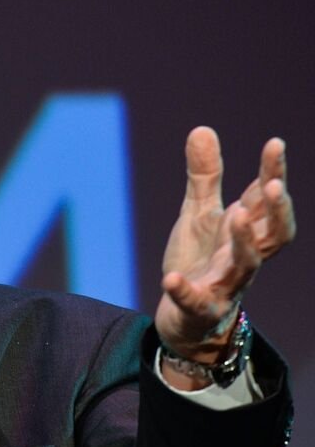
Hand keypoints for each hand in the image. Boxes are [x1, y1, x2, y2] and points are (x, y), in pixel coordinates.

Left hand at [155, 127, 295, 374]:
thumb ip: (204, 177)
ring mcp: (225, 284)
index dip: (273, 173)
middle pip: (273, 234)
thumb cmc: (200, 261)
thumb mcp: (199, 215)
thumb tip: (202, 128)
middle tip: (273, 185)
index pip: (265, 201)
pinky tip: (170, 278)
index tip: (274, 144)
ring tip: (234, 213)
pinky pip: (196, 301)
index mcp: (243, 231)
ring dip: (244, 240)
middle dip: (276, 210)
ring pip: (246, 265)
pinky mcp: (200, 309)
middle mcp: (243, 257)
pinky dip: (184, 290)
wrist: (184, 318)